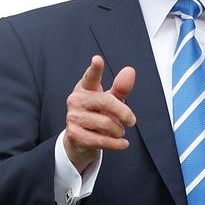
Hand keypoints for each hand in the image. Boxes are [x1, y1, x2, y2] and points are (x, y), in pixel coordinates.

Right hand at [64, 55, 135, 172]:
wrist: (80, 140)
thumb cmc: (97, 114)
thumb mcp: (110, 101)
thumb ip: (120, 88)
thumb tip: (130, 71)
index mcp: (85, 88)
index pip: (90, 76)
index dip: (95, 69)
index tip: (97, 60)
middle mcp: (75, 100)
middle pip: (107, 102)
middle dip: (124, 113)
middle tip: (132, 121)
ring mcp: (73, 117)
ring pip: (107, 124)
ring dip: (119, 131)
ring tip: (118, 132)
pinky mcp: (74, 135)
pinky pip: (102, 140)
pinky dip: (116, 144)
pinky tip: (122, 144)